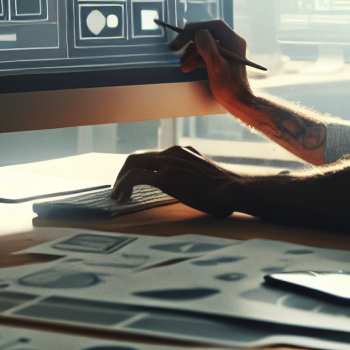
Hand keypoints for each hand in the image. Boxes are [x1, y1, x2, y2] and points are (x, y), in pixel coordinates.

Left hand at [111, 145, 242, 217]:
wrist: (232, 190)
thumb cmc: (224, 190)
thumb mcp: (203, 177)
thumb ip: (192, 177)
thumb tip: (193, 190)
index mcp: (180, 152)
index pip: (151, 157)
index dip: (138, 169)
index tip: (132, 183)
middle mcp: (172, 153)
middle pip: (137, 157)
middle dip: (124, 173)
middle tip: (119, 190)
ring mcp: (167, 163)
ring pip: (132, 163)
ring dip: (121, 179)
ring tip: (117, 196)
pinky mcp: (165, 177)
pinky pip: (135, 177)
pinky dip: (123, 185)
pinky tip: (121, 198)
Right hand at [170, 20, 251, 108]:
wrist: (238, 102)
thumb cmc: (229, 87)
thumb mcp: (217, 68)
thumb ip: (208, 49)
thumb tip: (198, 33)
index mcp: (234, 41)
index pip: (213, 25)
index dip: (194, 28)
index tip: (181, 39)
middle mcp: (232, 42)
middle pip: (207, 33)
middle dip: (190, 43)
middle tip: (175, 48)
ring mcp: (227, 49)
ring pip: (204, 43)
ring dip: (190, 53)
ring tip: (183, 66)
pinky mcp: (222, 58)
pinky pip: (206, 52)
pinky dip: (195, 58)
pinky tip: (188, 67)